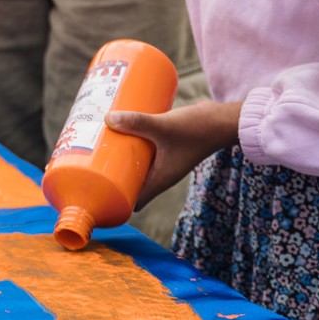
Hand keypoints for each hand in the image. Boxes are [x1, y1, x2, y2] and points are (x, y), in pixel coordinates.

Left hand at [105, 98, 242, 208]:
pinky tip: (123, 125)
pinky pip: (146, 148)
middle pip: (131, 181)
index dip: (114, 200)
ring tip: (102, 139)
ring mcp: (166, 159)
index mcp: (160, 180)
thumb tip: (107, 118)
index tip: (94, 190)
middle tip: (92, 157)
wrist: (226, 121)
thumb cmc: (199, 130)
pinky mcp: (169, 145)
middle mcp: (161, 174)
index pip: (133, 201)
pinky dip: (134, 141)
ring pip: (138, 163)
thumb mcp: (164, 126)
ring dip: (121, 155)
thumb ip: (138, 122)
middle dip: (112, 172)